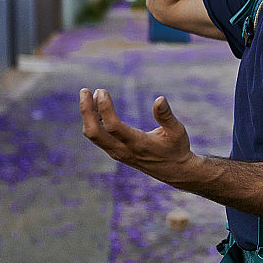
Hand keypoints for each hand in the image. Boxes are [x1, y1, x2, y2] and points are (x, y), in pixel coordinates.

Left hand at [79, 89, 195, 183]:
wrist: (174, 171)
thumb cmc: (177, 148)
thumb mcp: (177, 130)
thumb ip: (166, 115)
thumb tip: (159, 98)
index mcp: (138, 144)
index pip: (112, 126)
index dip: (104, 108)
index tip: (101, 91)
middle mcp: (123, 150)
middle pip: (94, 132)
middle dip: (86, 111)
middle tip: (85, 90)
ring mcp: (117, 153)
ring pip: (93, 135)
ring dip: (88, 115)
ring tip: (89, 95)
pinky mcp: (116, 152)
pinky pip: (98, 138)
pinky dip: (92, 122)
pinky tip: (95, 108)